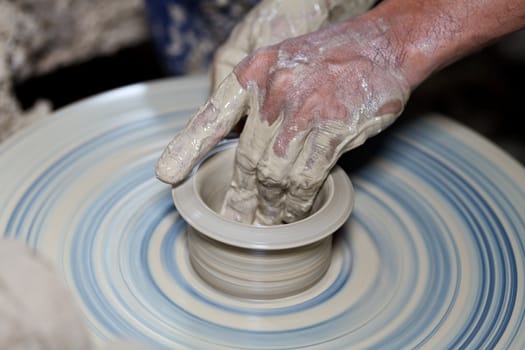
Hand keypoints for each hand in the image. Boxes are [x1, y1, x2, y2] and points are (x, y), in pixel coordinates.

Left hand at [156, 15, 410, 224]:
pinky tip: (293, 214)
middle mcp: (273, 92)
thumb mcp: (281, 61)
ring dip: (269, 207)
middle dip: (241, 198)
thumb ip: (259, 102)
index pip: (212, 118)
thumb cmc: (331, 56)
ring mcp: (304, 113)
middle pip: (247, 160)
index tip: (167, 176)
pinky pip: (308, 178)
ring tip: (265, 225)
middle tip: (236, 222)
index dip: (186, 149)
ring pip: (275, 175)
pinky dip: (298, 202)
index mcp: (253, 73)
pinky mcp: (334, 130)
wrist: (383, 45)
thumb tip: (247, 148)